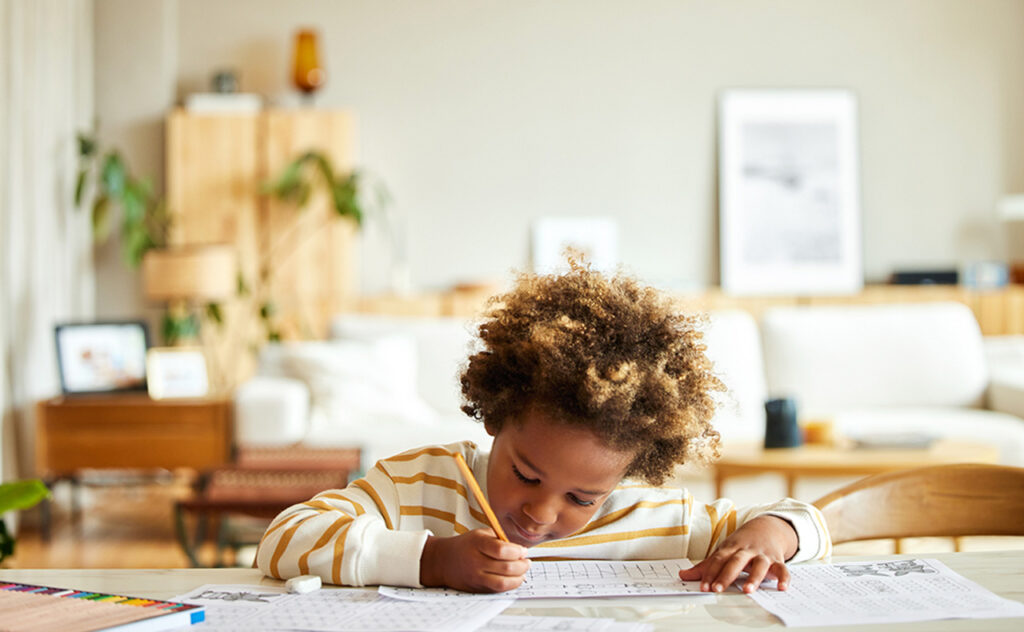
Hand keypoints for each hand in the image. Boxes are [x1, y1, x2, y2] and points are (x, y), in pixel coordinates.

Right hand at [419, 529, 529, 592]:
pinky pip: (498, 590)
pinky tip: (514, 578)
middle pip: (506, 567)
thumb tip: (520, 549)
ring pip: (503, 582)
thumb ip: (499, 539)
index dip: (517, 551)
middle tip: (526, 561)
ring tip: (523, 571)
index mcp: (477, 544)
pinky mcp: (477, 588)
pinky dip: (510, 585)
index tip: (522, 550)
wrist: (443, 560)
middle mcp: (475, 562)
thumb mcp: (480, 534)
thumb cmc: (465, 545)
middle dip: (522, 565)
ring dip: (519, 578)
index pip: (501, 550)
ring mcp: (476, 577)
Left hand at [678, 515, 796, 593]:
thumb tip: (683, 575)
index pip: (718, 560)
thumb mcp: (723, 551)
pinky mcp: (777, 560)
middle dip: (726, 575)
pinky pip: (783, 569)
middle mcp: (746, 550)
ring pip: (759, 565)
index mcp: (731, 548)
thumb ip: (706, 566)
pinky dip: (784, 578)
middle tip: (717, 589)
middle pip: (735, 561)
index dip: (710, 573)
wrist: (767, 527)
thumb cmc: (741, 543)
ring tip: (748, 590)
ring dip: (754, 577)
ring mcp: (762, 554)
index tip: (703, 586)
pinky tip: (782, 588)